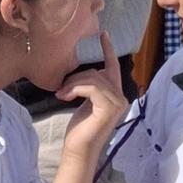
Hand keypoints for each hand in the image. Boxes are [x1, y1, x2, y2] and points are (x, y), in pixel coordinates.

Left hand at [57, 32, 128, 155]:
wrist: (78, 149)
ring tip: (62, 95)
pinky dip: (75, 89)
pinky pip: (91, 87)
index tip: (103, 34)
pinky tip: (65, 97)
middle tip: (62, 91)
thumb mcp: (83, 102)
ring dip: (73, 84)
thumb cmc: (78, 128)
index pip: (112, 67)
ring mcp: (118, 103)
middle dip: (77, 77)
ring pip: (94, 78)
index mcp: (114, 95)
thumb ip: (88, 87)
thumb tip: (84, 73)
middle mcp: (121, 98)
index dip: (108, 50)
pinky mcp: (110, 108)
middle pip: (99, 72)